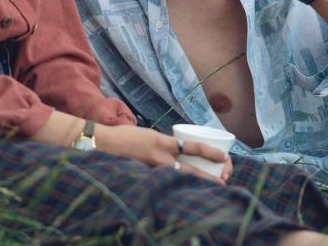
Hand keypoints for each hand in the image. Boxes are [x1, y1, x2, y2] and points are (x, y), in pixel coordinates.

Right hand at [96, 125, 231, 183]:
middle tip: (224, 178)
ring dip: (198, 183)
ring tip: (214, 187)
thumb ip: (164, 145)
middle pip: (191, 169)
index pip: (192, 146)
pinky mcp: (143, 176)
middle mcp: (160, 155)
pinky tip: (187, 192)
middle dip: (209, 175)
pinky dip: (177, 187)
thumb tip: (176, 152)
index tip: (225, 156)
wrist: (102, 143)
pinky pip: (165, 183)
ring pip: (181, 179)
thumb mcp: (149, 135)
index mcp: (163, 141)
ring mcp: (151, 168)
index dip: (210, 152)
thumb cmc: (125, 137)